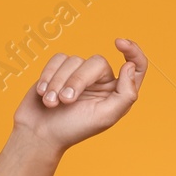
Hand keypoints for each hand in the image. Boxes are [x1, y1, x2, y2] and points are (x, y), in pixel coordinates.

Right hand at [12, 37, 147, 150]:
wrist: (39, 133)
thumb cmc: (73, 128)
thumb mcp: (106, 116)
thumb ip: (125, 94)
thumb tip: (129, 67)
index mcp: (118, 93)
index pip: (136, 67)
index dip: (133, 51)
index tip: (119, 42)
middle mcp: (102, 81)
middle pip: (97, 62)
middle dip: (78, 80)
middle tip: (65, 101)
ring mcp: (80, 74)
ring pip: (75, 60)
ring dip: (59, 82)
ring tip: (51, 102)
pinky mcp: (60, 69)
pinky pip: (59, 58)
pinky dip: (49, 75)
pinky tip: (43, 92)